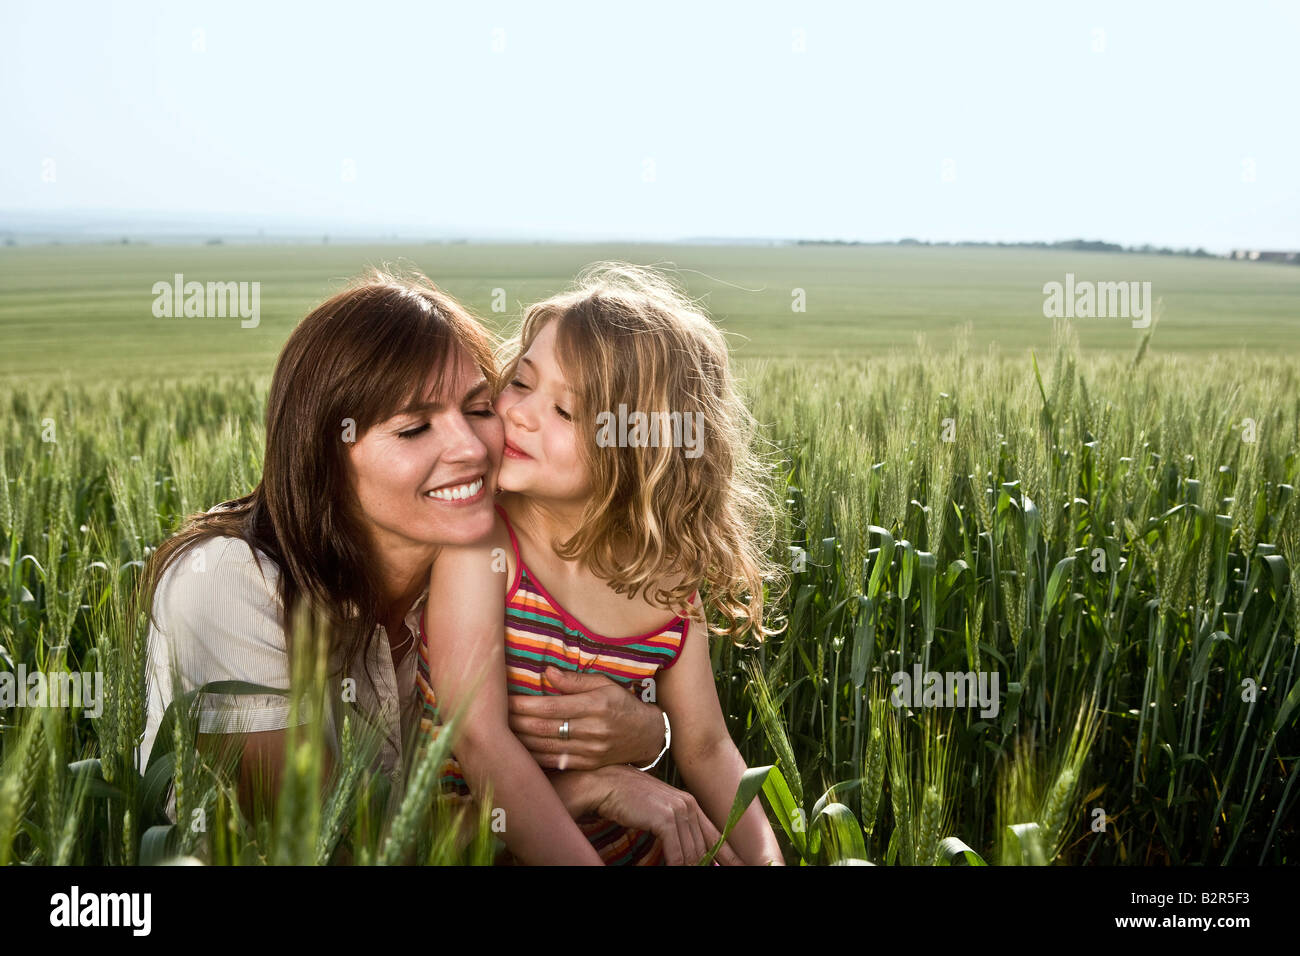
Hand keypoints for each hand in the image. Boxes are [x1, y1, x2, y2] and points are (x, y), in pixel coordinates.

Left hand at [508, 666, 665, 769]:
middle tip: (494, 716)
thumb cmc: (622, 703)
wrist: (646, 735)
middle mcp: (592, 730)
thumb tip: (546, 671)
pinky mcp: (587, 764)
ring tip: (500, 732)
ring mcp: (589, 751)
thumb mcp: (604, 684)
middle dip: (516, 722)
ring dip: (520, 741)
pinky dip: (534, 756)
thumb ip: (575, 680)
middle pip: (544, 728)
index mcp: (595, 705)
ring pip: (545, 747)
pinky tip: (518, 750)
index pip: (551, 707)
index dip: (524, 705)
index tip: (505, 699)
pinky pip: (554, 761)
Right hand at [589, 765, 745, 865]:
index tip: (744, 868)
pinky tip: (672, 868)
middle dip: (706, 866)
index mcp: (691, 804)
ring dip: (688, 867)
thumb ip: (676, 829)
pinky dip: (676, 866)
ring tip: (683, 871)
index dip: (731, 857)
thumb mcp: (659, 811)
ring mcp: (678, 811)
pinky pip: (677, 854)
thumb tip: (688, 853)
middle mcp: (689, 806)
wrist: (606, 784)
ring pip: (693, 855)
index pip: (717, 836)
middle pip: (705, 849)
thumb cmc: (628, 799)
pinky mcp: (665, 819)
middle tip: (702, 872)